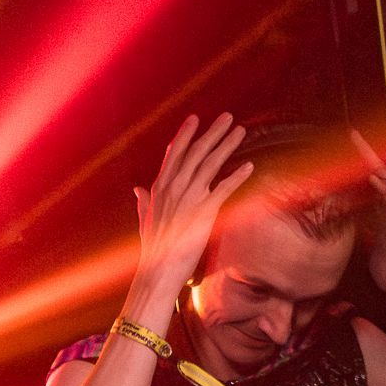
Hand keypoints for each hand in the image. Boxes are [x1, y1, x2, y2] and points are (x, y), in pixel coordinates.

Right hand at [130, 113, 254, 328]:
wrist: (158, 269)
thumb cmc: (153, 248)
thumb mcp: (145, 220)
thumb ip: (143, 202)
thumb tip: (136, 189)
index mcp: (160, 188)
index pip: (175, 154)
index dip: (185, 135)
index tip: (195, 119)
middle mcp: (174, 187)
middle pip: (196, 152)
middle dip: (212, 132)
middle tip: (227, 116)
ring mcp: (189, 197)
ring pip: (211, 163)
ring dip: (227, 144)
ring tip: (240, 130)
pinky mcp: (204, 210)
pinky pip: (224, 188)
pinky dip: (237, 175)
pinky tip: (249, 165)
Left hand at [349, 128, 385, 301]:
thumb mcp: (369, 245)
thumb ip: (363, 230)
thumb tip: (349, 222)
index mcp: (382, 213)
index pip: (369, 182)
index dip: (358, 165)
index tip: (346, 147)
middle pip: (379, 175)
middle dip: (366, 155)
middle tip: (353, 135)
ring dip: (374, 166)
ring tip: (361, 147)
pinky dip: (385, 191)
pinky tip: (375, 179)